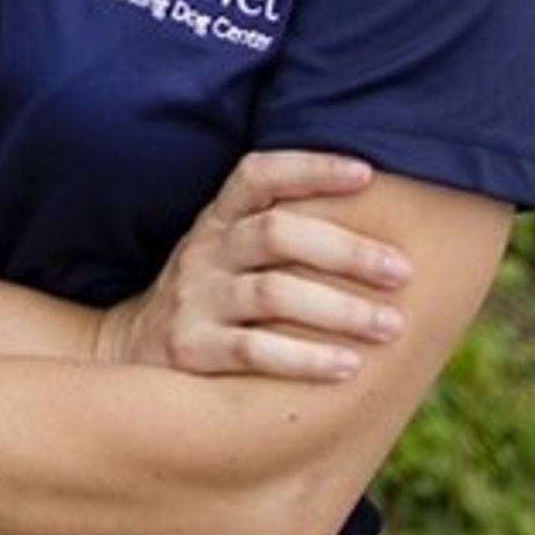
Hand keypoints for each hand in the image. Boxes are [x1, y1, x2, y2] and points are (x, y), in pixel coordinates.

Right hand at [96, 151, 410, 380]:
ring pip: (271, 294)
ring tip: (390, 326)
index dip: (311, 168)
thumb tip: (384, 216)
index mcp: (219, 219)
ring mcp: (194, 299)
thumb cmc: (212, 297)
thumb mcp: (228, 251)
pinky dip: (305, 358)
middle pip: (277, 234)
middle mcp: (204, 251)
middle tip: (402, 272)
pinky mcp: (189, 349)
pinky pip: (252, 351)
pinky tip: (348, 366)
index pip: (259, 175)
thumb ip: (282, 232)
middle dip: (347, 251)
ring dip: (339, 309)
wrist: (132, 351)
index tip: (367, 174)